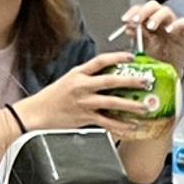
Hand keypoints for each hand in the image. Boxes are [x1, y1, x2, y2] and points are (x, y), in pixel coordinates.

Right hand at [20, 52, 158, 136]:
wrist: (37, 113)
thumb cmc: (53, 97)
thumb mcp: (69, 80)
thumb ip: (88, 77)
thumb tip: (110, 75)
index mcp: (78, 74)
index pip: (100, 61)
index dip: (117, 57)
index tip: (131, 57)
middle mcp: (82, 86)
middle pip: (110, 81)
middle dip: (131, 81)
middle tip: (145, 81)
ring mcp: (84, 102)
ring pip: (112, 102)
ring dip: (131, 105)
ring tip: (144, 106)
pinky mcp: (85, 117)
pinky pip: (107, 122)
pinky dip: (121, 125)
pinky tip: (132, 126)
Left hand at [111, 0, 183, 73]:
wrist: (171, 68)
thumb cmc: (158, 55)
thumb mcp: (145, 46)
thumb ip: (138, 36)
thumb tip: (128, 27)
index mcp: (149, 20)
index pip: (140, 9)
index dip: (132, 12)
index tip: (125, 20)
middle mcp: (161, 19)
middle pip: (153, 5)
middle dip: (143, 11)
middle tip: (136, 20)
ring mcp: (173, 23)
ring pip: (166, 11)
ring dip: (156, 17)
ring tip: (151, 27)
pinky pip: (183, 22)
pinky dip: (175, 24)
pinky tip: (169, 30)